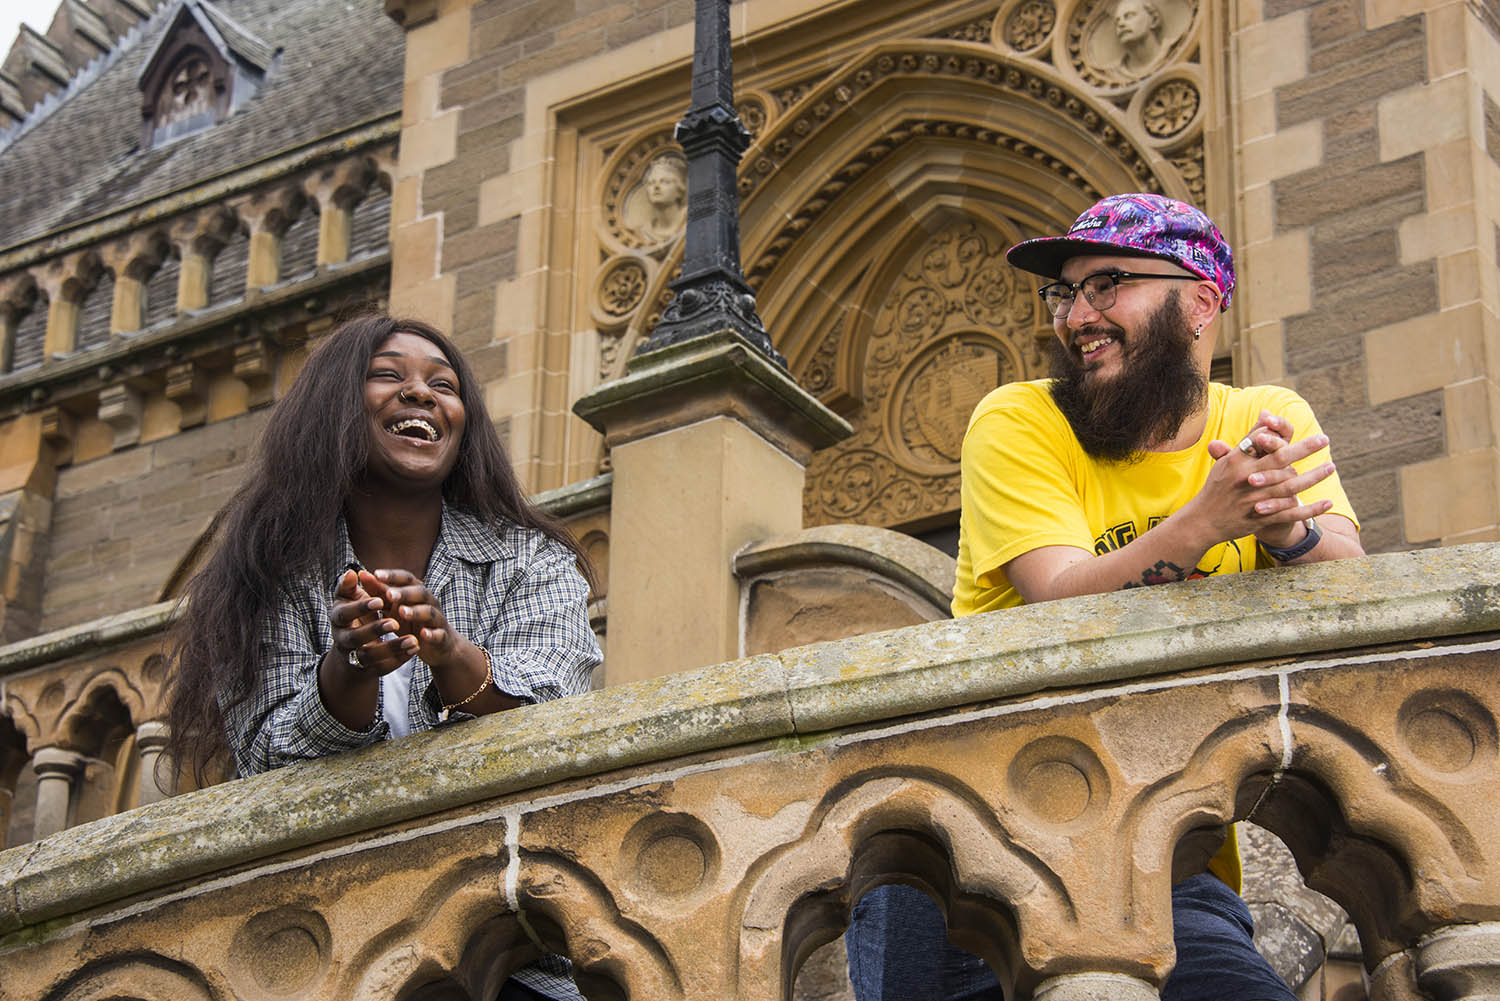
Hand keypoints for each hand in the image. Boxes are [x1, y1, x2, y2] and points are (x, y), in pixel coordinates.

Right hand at [328, 569, 413, 675]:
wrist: (350, 648)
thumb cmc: (353, 615)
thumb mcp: (349, 599)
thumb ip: (350, 587)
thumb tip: (352, 573)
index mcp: (337, 620)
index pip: (344, 614)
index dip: (360, 608)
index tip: (380, 601)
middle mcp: (342, 640)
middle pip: (355, 638)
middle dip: (375, 630)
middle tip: (395, 623)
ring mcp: (354, 657)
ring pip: (370, 656)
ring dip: (392, 648)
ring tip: (413, 640)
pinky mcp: (368, 669)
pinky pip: (382, 668)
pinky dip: (399, 659)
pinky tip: (415, 648)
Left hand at [359, 568, 460, 667]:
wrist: (437, 645)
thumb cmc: (410, 622)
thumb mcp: (392, 607)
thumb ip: (378, 592)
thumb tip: (361, 574)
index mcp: (416, 591)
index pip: (406, 579)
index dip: (392, 576)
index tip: (376, 574)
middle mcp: (429, 602)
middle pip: (420, 592)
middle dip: (405, 593)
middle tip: (389, 594)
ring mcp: (437, 619)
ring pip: (429, 612)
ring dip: (416, 611)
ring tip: (402, 612)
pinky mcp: (441, 637)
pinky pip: (439, 634)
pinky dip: (432, 634)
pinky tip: (423, 635)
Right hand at [1188, 410, 1336, 548]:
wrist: (1203, 521)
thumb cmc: (1217, 487)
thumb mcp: (1228, 461)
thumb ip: (1250, 438)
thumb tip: (1267, 414)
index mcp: (1237, 462)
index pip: (1261, 441)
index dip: (1279, 434)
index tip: (1294, 428)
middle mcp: (1246, 478)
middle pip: (1280, 459)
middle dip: (1304, 448)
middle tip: (1324, 439)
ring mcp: (1255, 499)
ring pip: (1290, 485)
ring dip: (1314, 477)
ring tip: (1331, 467)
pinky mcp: (1262, 518)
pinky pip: (1292, 512)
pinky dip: (1311, 509)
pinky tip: (1328, 503)